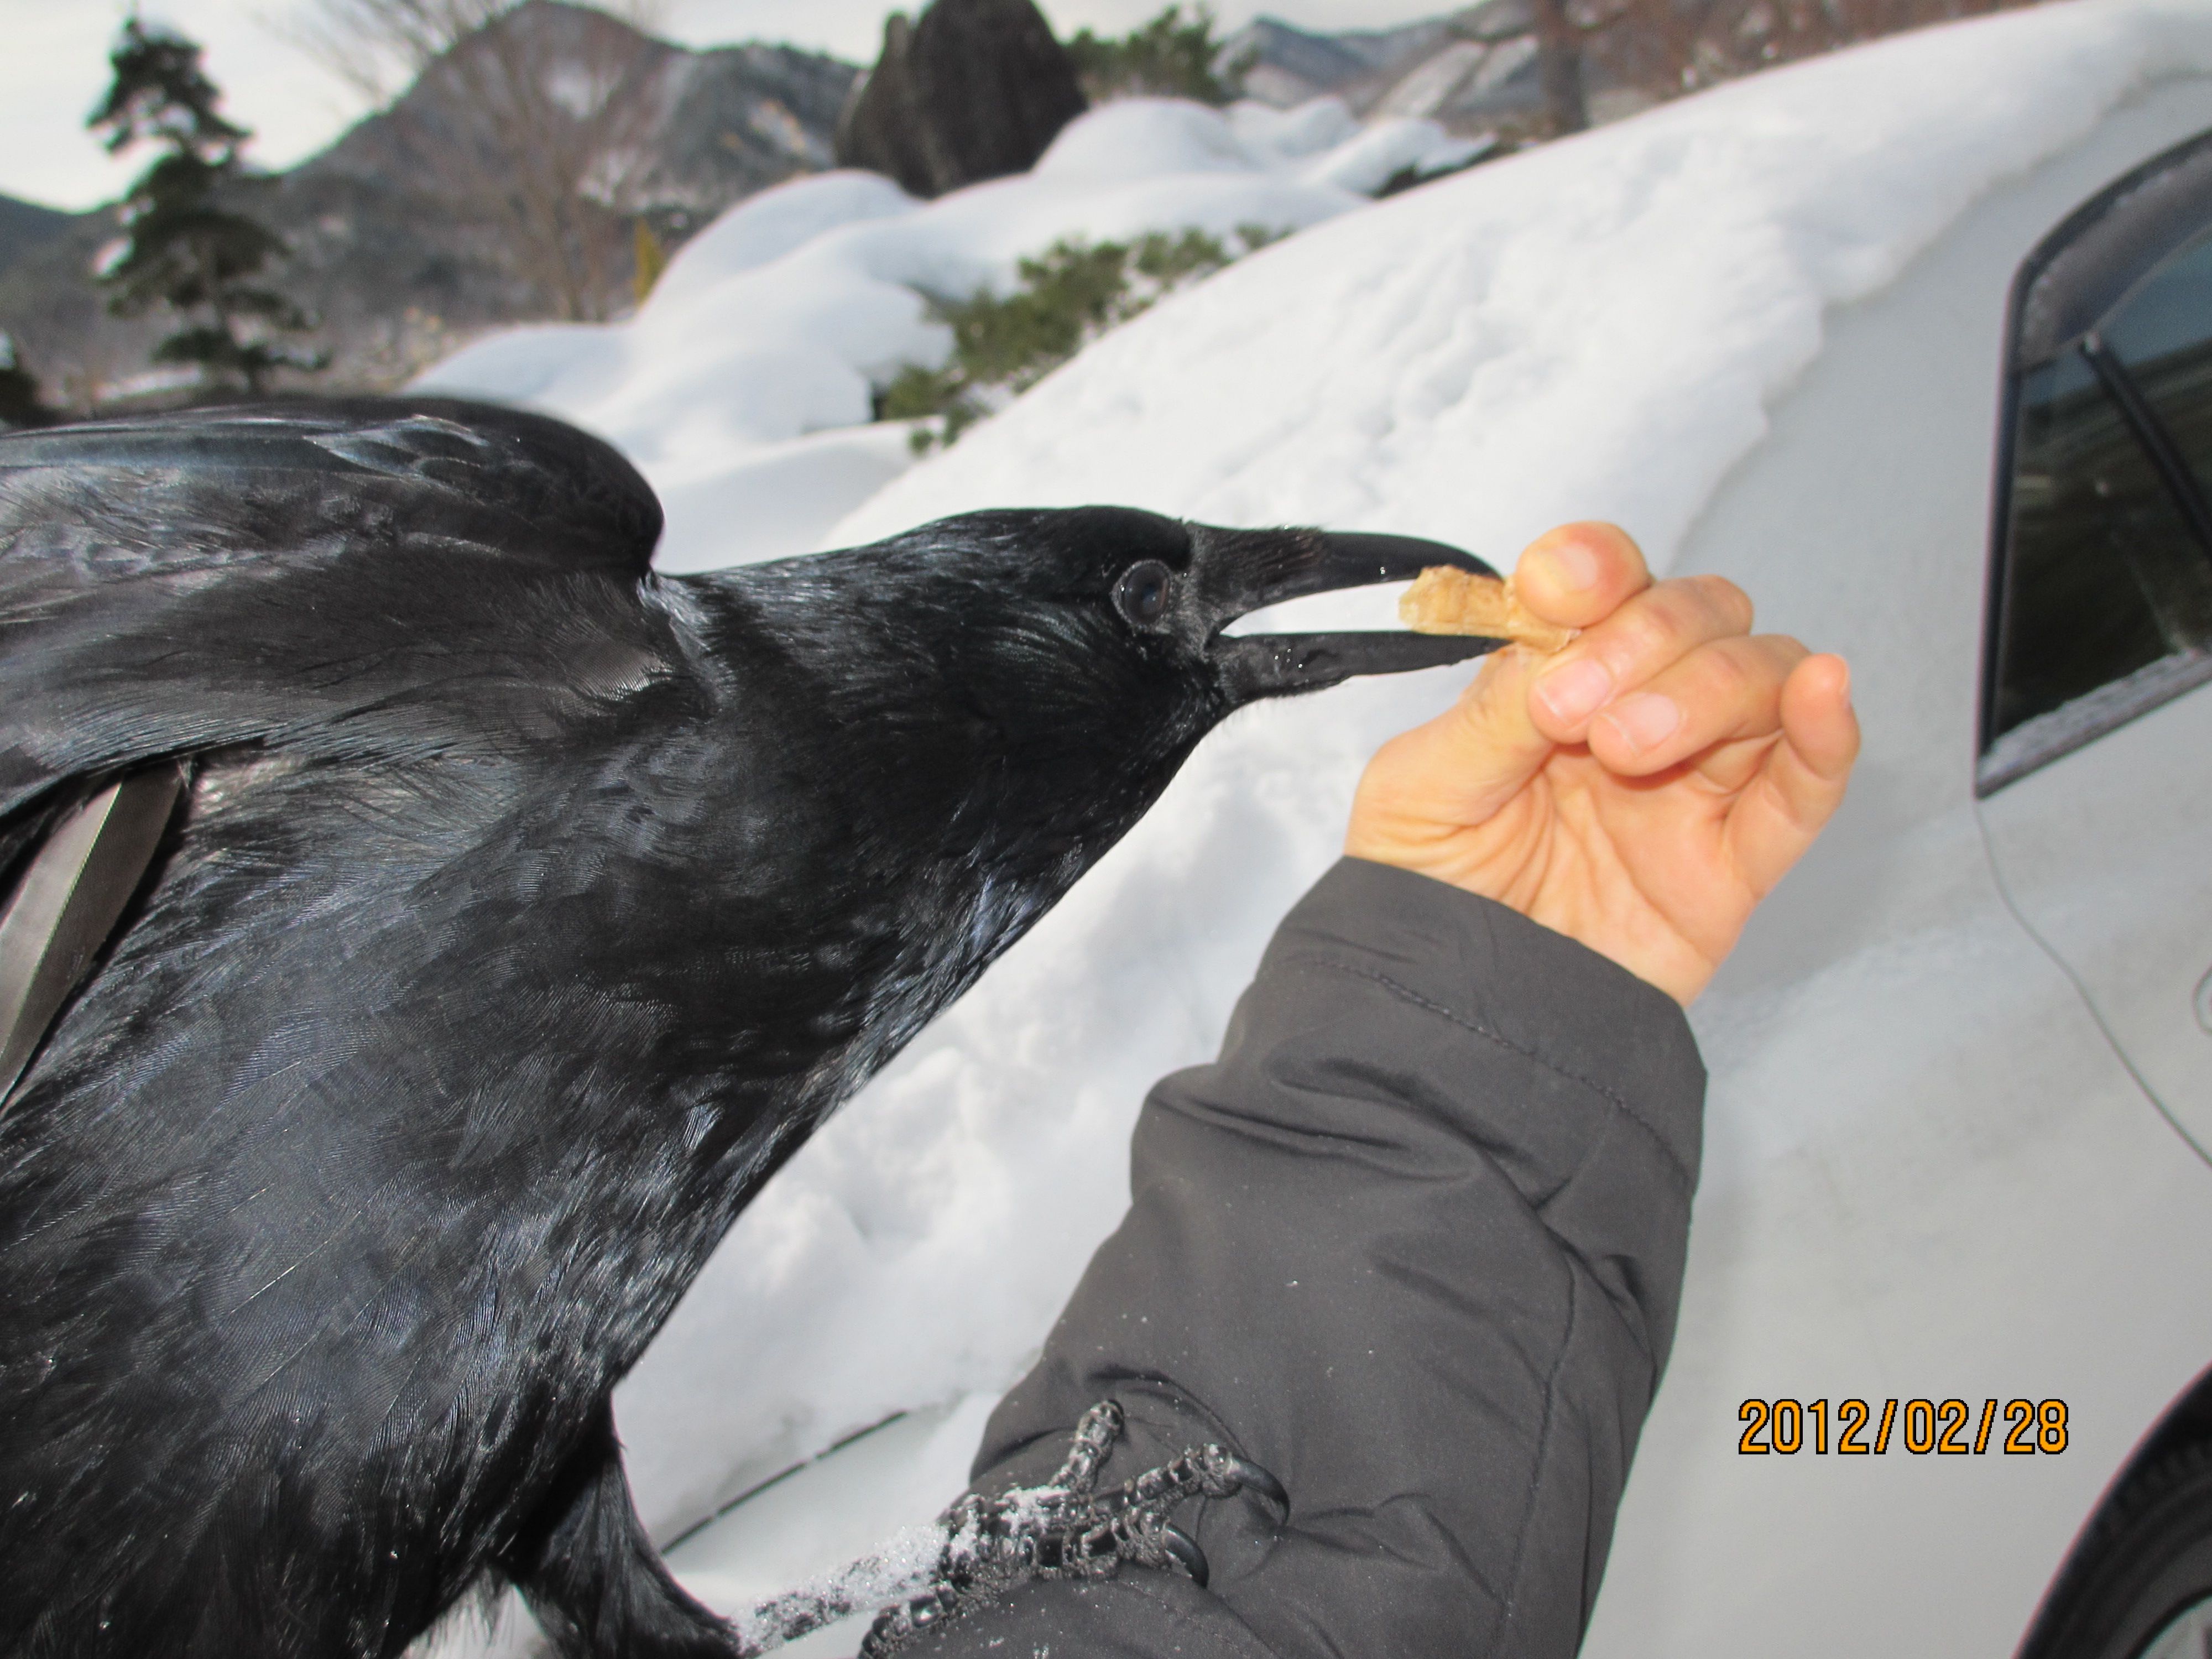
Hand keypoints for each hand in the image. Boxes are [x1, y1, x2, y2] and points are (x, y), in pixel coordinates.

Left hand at [1346, 523, 1858, 1003]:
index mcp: (1552, 686)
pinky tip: (1823, 693)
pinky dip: (1828, 733)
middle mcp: (1635, 717)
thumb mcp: (1419, 790)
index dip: (1597, 568)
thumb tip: (1557, 637)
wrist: (1445, 1018)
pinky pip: (1807, 786)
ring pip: (1760, 679)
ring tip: (1628, 749)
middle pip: (1699, 617)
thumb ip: (1492, 711)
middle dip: (1648, 637)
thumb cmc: (1424, 898)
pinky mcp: (1733, 862)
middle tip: (1574, 709)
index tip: (1560, 584)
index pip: (1607, 587)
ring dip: (1708, 687)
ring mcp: (1693, 786)